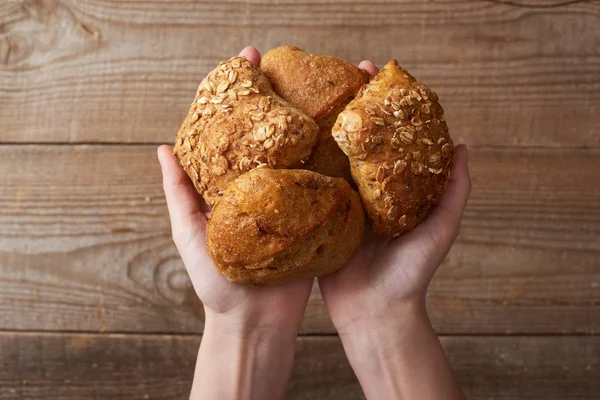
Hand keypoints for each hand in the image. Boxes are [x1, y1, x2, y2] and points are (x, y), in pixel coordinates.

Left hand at [158, 46, 312, 399]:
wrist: (255, 323)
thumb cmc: (217, 285)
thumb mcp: (190, 235)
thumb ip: (179, 195)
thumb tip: (163, 148)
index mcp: (231, 185)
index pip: (235, 129)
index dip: (240, 93)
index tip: (248, 59)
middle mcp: (261, 186)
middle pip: (271, 132)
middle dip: (280, 95)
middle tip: (288, 63)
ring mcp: (290, 199)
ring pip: (301, 151)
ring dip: (311, 118)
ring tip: (321, 86)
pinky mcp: (315, 216)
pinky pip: (324, 181)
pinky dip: (332, 155)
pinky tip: (342, 129)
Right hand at [319, 62, 470, 334]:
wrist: (376, 313)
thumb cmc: (412, 273)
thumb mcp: (441, 229)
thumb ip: (454, 192)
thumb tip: (464, 145)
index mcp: (392, 189)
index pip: (387, 137)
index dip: (381, 105)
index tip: (374, 73)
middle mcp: (365, 191)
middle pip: (355, 140)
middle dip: (347, 107)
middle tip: (337, 75)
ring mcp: (339, 204)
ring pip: (329, 159)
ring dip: (320, 129)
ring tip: (308, 97)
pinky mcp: (317, 219)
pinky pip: (308, 188)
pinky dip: (301, 164)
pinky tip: (289, 141)